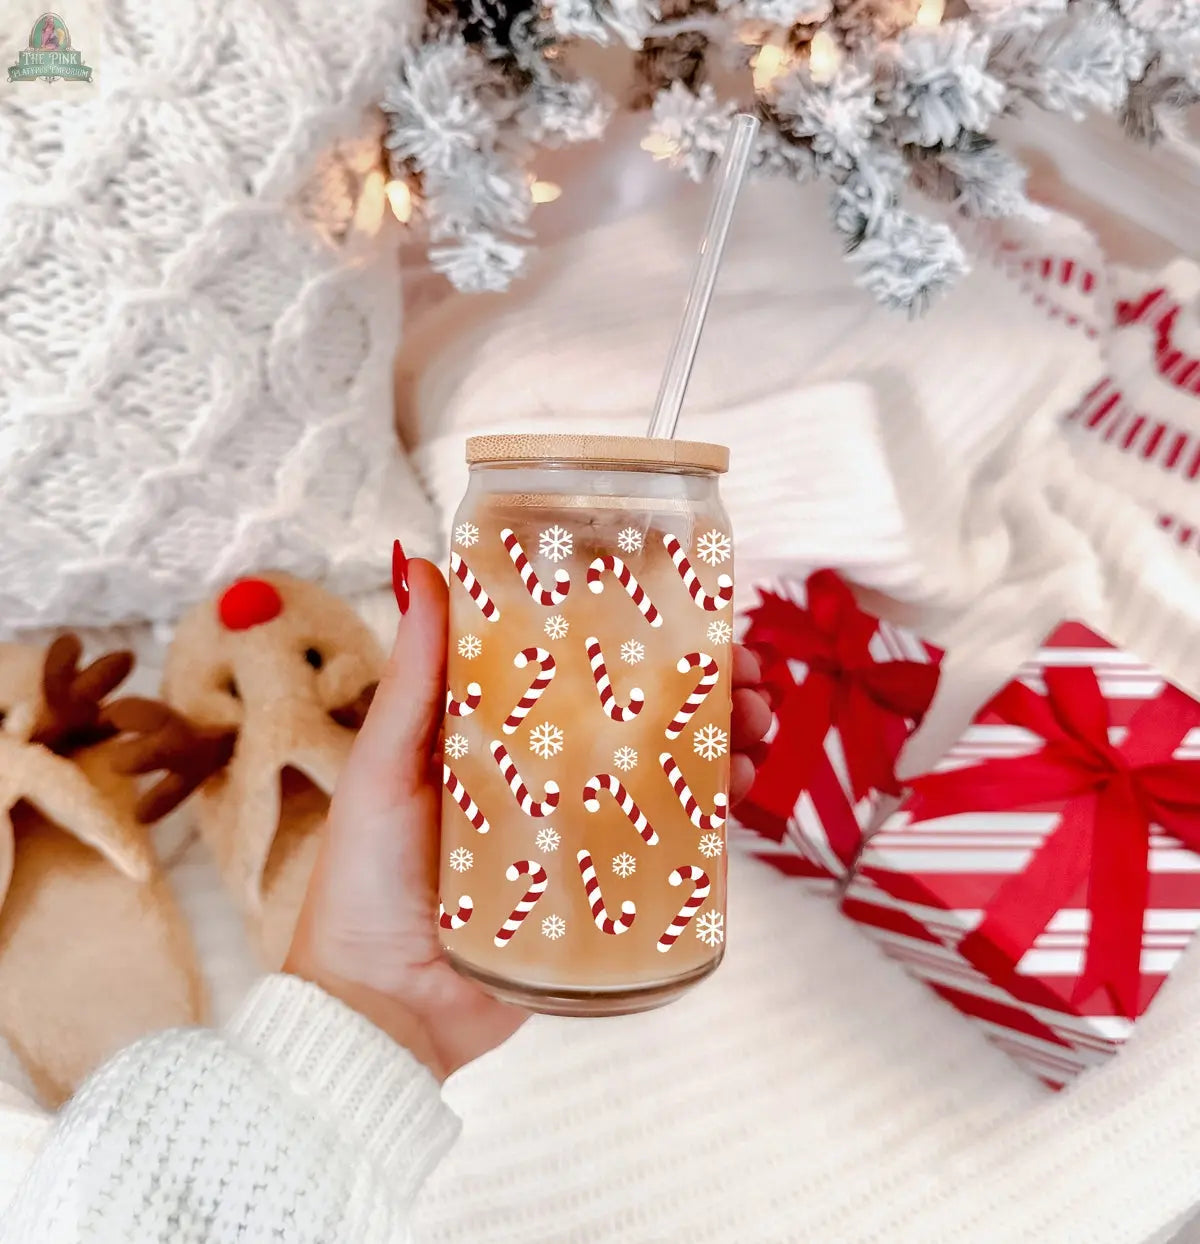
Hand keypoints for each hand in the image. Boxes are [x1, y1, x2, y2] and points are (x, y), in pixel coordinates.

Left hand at [286, 556, 771, 1080]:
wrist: (381, 1008)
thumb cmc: (363, 879)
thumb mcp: (385, 767)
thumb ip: (413, 679)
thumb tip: (421, 566)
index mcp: (497, 735)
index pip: (578, 669)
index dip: (635, 636)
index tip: (686, 608)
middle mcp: (546, 777)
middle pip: (636, 717)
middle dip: (701, 687)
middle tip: (749, 669)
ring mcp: (579, 834)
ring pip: (664, 773)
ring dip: (719, 740)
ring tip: (758, 720)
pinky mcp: (600, 892)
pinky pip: (664, 847)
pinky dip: (709, 814)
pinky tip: (739, 789)